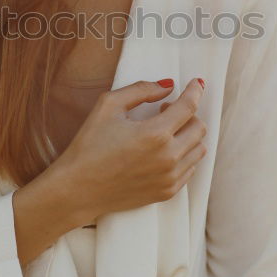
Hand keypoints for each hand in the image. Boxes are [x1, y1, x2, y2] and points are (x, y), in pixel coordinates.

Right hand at [55, 78, 206, 222]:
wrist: (78, 189)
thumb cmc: (89, 145)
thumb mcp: (108, 106)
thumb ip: (140, 90)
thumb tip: (167, 85)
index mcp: (155, 134)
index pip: (189, 106)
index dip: (194, 91)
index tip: (196, 83)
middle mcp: (168, 158)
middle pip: (199, 127)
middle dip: (188, 113)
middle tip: (165, 109)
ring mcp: (170, 178)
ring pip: (199, 149)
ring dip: (188, 134)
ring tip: (165, 130)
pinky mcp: (167, 192)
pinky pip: (190, 168)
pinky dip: (184, 154)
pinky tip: (164, 150)